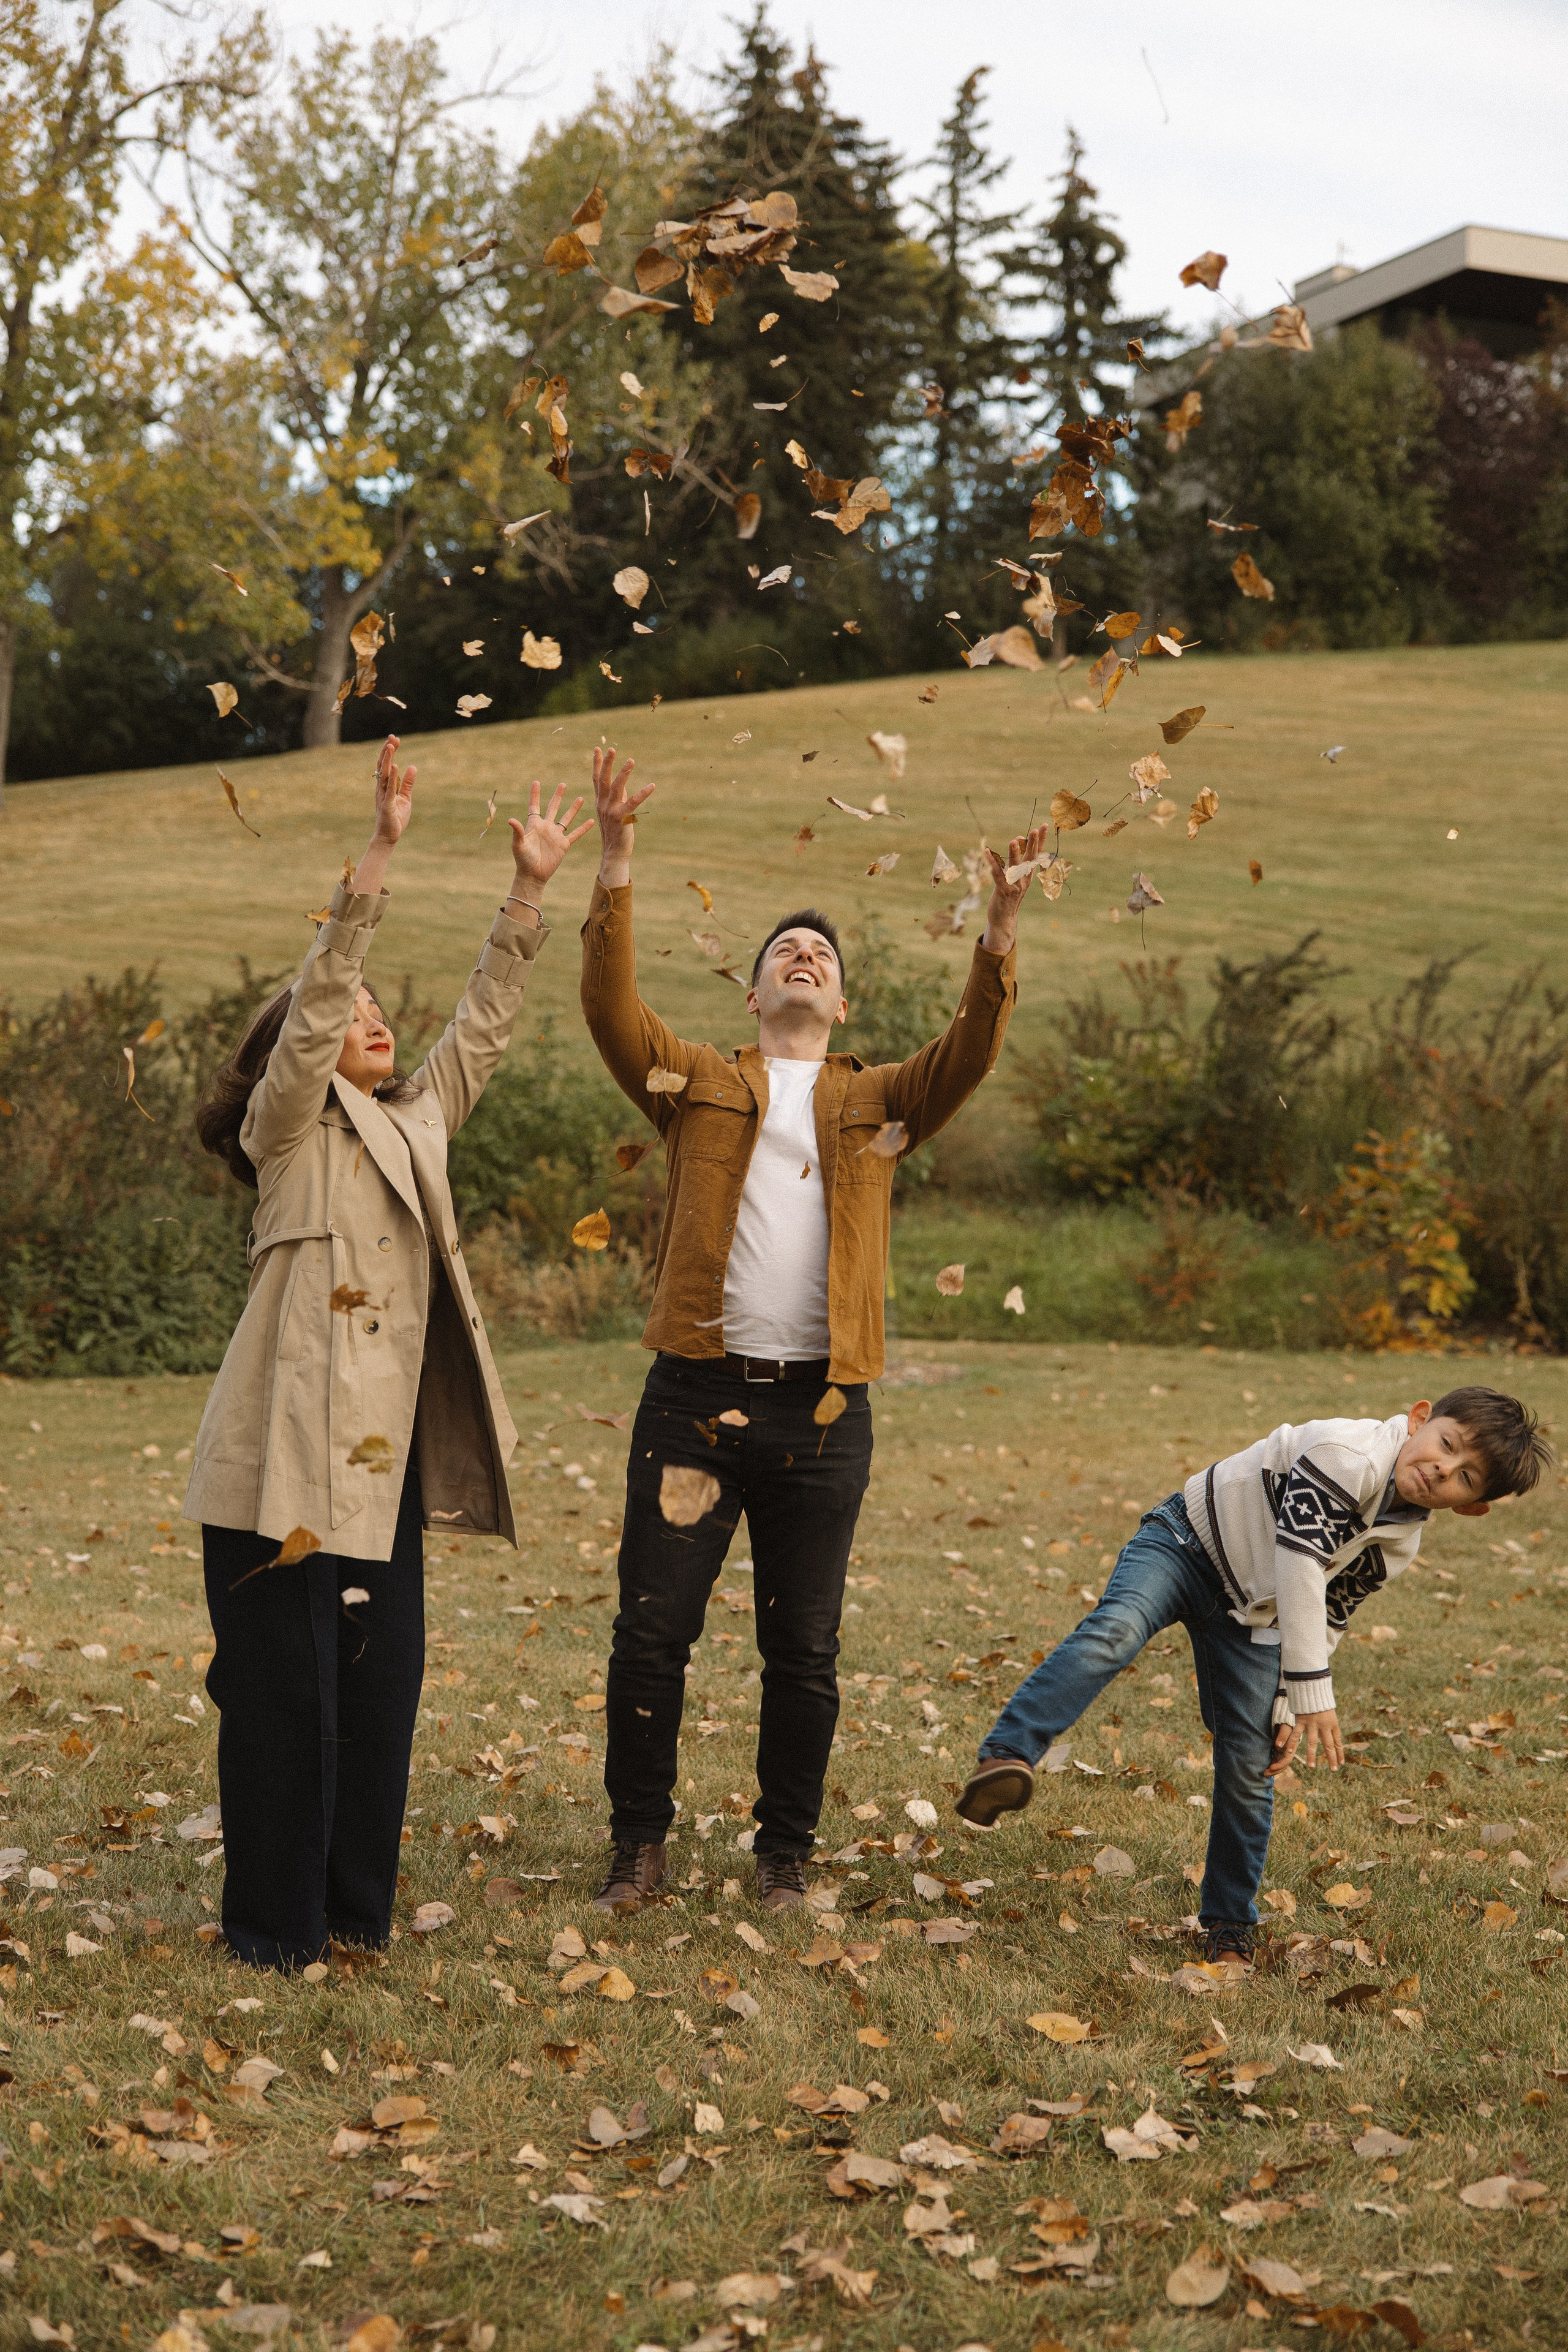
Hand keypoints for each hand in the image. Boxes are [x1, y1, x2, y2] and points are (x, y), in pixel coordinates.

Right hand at [372, 734, 415, 845]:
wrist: (388, 837)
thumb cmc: (395, 818)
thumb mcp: (405, 798)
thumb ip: (408, 783)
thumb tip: (412, 767)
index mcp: (385, 786)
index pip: (385, 765)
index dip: (389, 752)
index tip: (394, 739)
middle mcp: (381, 788)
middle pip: (382, 765)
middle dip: (387, 751)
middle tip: (392, 737)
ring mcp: (383, 796)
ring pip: (384, 774)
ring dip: (387, 759)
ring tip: (391, 745)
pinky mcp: (388, 804)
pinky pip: (390, 788)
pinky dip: (392, 776)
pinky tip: (394, 765)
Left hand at [508, 779, 593, 898]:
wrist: (533, 875)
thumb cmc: (523, 860)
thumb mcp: (518, 844)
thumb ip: (517, 831)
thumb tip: (511, 819)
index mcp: (534, 825)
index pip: (534, 806)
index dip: (535, 795)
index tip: (536, 782)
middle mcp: (546, 827)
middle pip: (553, 808)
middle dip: (557, 796)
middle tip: (562, 784)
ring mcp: (555, 836)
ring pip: (566, 818)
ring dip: (573, 809)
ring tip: (580, 798)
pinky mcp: (563, 845)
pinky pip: (575, 834)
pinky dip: (583, 828)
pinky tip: (591, 821)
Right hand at [592, 743, 656, 886]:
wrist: (614, 852)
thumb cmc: (615, 832)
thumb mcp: (612, 812)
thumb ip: (616, 797)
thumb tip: (623, 783)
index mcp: (599, 801)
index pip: (596, 779)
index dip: (597, 764)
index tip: (598, 749)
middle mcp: (602, 804)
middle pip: (603, 779)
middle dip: (607, 763)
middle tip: (610, 749)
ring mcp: (610, 811)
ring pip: (616, 787)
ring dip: (624, 773)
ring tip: (631, 760)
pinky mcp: (621, 818)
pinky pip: (633, 803)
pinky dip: (643, 793)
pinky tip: (652, 786)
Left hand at [982, 824, 1050, 952]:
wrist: (1004, 919)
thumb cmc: (1008, 895)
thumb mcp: (1016, 878)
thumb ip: (1017, 862)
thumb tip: (1017, 842)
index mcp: (1028, 874)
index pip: (1037, 854)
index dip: (1041, 840)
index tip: (1045, 826)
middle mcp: (1024, 879)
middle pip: (1029, 859)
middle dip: (1032, 844)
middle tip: (1035, 830)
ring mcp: (1015, 886)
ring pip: (1015, 867)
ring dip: (1015, 853)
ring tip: (1014, 840)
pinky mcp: (1004, 891)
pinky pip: (997, 875)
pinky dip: (992, 863)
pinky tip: (987, 852)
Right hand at [1268, 1707, 1342, 1776]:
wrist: (1312, 1689)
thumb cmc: (1321, 1702)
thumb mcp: (1330, 1714)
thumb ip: (1330, 1728)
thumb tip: (1332, 1742)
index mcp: (1333, 1724)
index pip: (1337, 1742)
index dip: (1339, 1753)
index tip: (1340, 1764)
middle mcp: (1324, 1726)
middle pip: (1328, 1745)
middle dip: (1331, 1758)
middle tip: (1333, 1770)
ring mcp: (1312, 1724)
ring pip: (1312, 1743)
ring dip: (1311, 1756)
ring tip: (1311, 1767)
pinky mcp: (1301, 1721)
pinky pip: (1296, 1734)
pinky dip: (1292, 1742)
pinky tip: (1289, 1751)